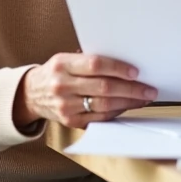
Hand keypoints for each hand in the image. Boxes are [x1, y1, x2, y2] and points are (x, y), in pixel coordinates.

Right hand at [13, 53, 156, 128]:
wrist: (31, 94)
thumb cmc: (56, 73)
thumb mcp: (65, 59)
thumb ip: (89, 61)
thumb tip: (125, 64)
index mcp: (62, 65)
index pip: (95, 65)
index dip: (118, 68)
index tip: (136, 72)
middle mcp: (62, 86)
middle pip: (104, 88)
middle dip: (131, 89)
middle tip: (149, 89)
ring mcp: (66, 106)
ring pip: (104, 105)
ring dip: (128, 103)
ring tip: (143, 99)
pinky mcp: (70, 121)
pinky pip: (99, 118)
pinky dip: (116, 112)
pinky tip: (127, 107)